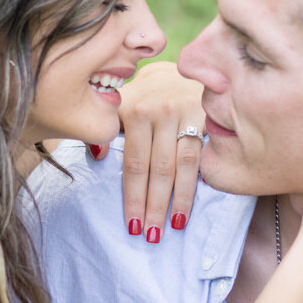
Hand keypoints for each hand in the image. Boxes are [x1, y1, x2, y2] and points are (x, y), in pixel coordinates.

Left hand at [90, 62, 204, 241]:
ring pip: (182, 166)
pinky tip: (198, 199)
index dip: (133, 197)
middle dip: (154, 206)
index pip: (133, 164)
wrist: (186, 67)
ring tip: (174, 226)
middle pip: (157, 170)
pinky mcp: (206, 115)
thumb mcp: (123, 104)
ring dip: (179, 200)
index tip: (133, 225)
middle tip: (152, 236)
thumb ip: (108, 130)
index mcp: (133, 110)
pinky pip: (202, 154)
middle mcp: (158, 111)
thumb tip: (95, 155)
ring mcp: (184, 112)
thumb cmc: (150, 94)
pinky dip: (200, 180)